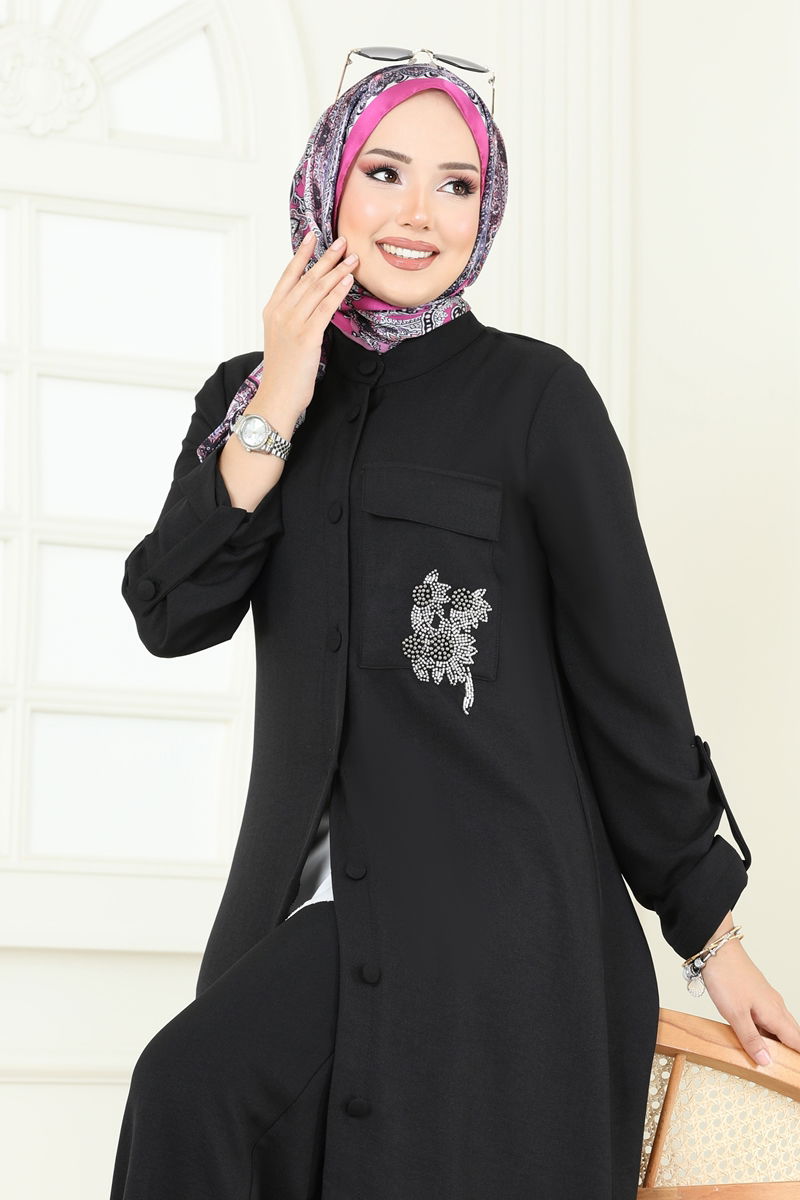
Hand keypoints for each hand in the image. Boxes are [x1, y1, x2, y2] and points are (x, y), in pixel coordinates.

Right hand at [259, 232, 357, 412]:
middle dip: (327, 257)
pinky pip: (325, 308)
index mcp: (272, 310)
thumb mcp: (283, 338)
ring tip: (352, 258)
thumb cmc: (283, 371)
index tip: (313, 237)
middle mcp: (280, 312)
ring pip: (317, 289)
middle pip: (307, 278)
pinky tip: (347, 281)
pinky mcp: (307, 336)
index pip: (288, 275)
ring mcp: (292, 323)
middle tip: (343, 242)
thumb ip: (294, 318)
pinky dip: (337, 292)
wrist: (277, 395)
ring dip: (337, 271)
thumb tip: (312, 305)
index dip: (302, 254)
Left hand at [700, 939, 799, 1066]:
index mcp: (775, 1013)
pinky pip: (768, 1018)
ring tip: (774, 1060)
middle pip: (792, 1035)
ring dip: (780, 1043)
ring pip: (779, 1026)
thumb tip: (767, 1062)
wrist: (716, 949)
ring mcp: (766, 1000)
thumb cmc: (727, 977)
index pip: (798, 1042)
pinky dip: (768, 1031)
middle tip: (789, 1069)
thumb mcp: (736, 1014)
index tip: (796, 1070)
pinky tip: (757, 1038)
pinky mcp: (755, 995)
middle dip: (793, 1052)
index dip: (799, 1058)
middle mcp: (776, 1006)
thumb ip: (751, 1039)